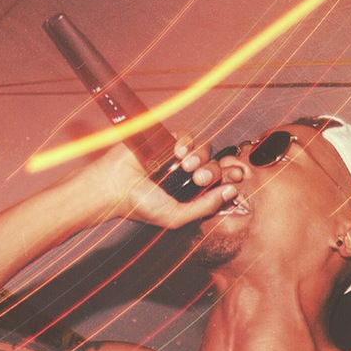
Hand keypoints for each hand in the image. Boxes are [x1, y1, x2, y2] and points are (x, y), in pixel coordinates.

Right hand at [79, 135, 239, 228]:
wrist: (113, 188)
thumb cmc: (141, 206)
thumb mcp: (177, 215)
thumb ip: (205, 206)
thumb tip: (232, 191)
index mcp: (193, 192)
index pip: (220, 182)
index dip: (231, 177)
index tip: (236, 178)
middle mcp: (188, 174)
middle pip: (214, 165)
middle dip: (211, 171)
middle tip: (198, 179)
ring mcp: (177, 156)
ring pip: (203, 148)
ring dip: (200, 156)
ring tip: (185, 165)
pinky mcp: (165, 141)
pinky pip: (186, 135)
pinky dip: (186, 142)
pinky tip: (177, 153)